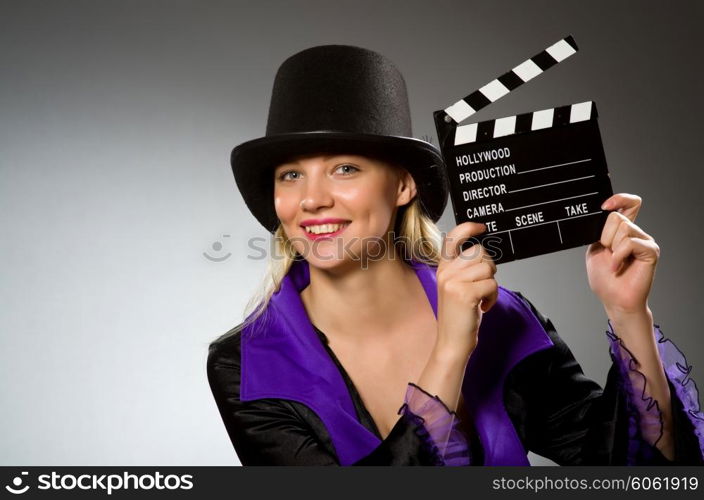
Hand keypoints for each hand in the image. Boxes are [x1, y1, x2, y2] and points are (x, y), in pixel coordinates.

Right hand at [436, 222, 497, 358]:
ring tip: (482, 298)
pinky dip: (493, 297)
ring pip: (488, 268)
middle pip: (480, 253)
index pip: (453, 238)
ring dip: (492, 285)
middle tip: (482, 286)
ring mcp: (453, 282)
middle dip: (489, 268)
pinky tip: (484, 307)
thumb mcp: (457, 287)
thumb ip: (465, 269)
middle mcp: (446, 272)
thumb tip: (484, 255)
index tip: (481, 226)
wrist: (451, 342)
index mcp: (443, 268)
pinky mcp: (465, 293)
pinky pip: (492, 284)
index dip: (468, 228)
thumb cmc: (458, 316)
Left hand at [586, 193, 659, 314]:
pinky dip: (618, 255)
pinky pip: (630, 242)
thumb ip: (600, 232)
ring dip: (611, 247)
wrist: (614, 299)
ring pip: (623, 228)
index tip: (604, 205)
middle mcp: (636, 233)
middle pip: (617, 216)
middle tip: (608, 254)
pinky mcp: (651, 251)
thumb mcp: (595, 249)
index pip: (629, 204)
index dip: (619, 198)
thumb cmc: (605, 279)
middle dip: (605, 236)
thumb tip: (603, 216)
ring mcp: (645, 241)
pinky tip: (618, 266)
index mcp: (622, 231)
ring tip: (614, 262)